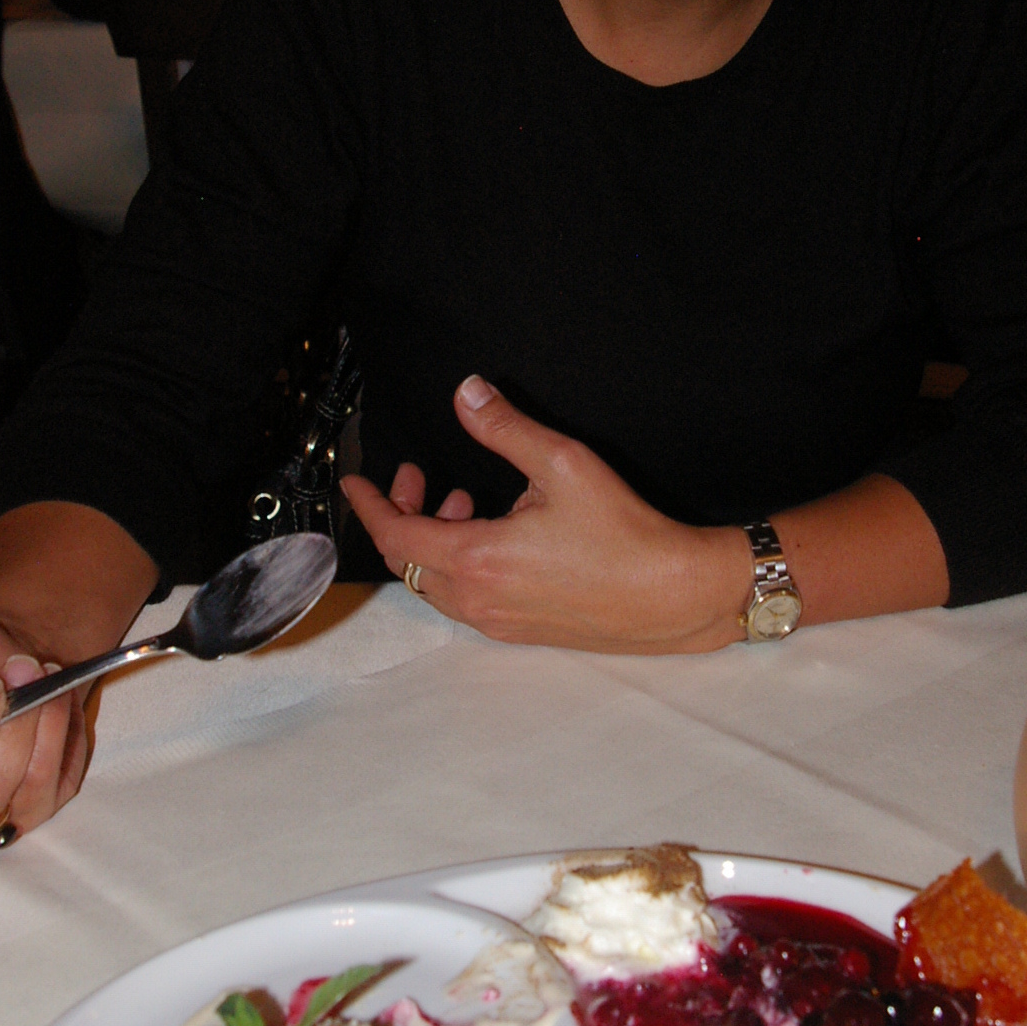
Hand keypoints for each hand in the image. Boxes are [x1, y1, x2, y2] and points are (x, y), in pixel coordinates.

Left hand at [340, 376, 748, 651]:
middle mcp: (478, 600)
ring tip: (461, 500)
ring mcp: (498, 622)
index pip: (395, 534)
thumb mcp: (563, 464)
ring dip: (432, 540)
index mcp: (477, 560)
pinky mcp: (520, 631)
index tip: (354, 483)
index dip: (369, 504)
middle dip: (401, 515)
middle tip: (418, 478)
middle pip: (406, 561)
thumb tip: (468, 394)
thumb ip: (507, 428)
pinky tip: (493, 535)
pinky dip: (458, 565)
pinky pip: (466, 600)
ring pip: (435, 584)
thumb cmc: (625, 536)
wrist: (673, 597)